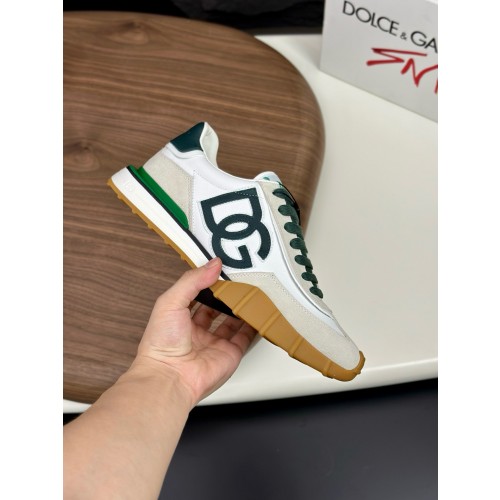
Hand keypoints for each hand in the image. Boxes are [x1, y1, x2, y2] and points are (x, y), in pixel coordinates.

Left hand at [131, 257, 256, 407]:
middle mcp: (197, 331)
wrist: (170, 378)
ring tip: (251, 291)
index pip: (197, 294)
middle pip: (217, 308)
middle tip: (239, 278)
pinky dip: (253, 326)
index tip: (221, 268)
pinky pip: (246, 337)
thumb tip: (213, 264)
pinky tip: (259, 313)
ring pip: (232, 321)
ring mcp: (214, 342)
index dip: (208, 281)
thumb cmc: (161, 344)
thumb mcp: (171, 301)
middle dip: (227, 294)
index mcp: (179, 317)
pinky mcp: (230, 353)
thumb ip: (193, 280)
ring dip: (241, 308)